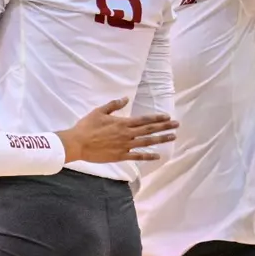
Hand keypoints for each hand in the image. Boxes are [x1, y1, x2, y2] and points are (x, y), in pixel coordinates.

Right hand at [56, 98, 177, 163]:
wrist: (77, 144)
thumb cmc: (86, 127)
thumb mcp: (99, 112)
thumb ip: (113, 105)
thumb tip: (126, 98)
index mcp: (122, 123)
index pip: (144, 119)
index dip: (157, 118)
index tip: (168, 117)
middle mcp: (127, 134)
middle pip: (150, 130)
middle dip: (165, 127)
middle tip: (177, 125)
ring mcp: (125, 146)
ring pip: (147, 142)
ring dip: (161, 139)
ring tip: (172, 137)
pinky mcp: (120, 156)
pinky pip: (137, 156)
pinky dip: (148, 156)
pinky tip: (157, 155)